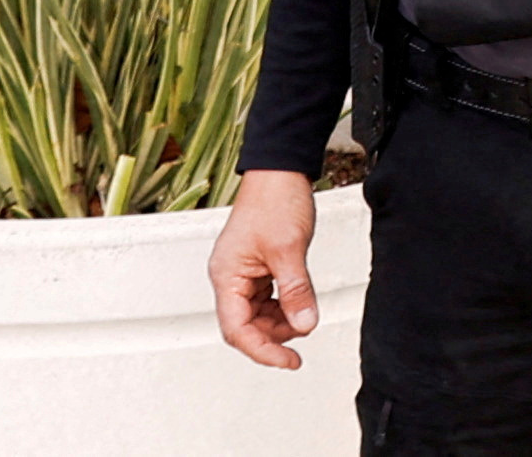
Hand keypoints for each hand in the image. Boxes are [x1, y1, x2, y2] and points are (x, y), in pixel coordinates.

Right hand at [206, 172, 317, 368]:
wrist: (280, 170)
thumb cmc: (275, 200)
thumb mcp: (290, 249)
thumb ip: (296, 290)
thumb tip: (305, 324)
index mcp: (227, 276)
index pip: (238, 329)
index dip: (263, 350)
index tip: (288, 361)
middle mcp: (230, 277)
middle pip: (245, 325)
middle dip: (274, 336)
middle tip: (302, 337)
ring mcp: (242, 272)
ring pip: (257, 314)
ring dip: (280, 322)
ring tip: (304, 318)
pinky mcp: (256, 266)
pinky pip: (265, 298)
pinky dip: (283, 306)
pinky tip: (299, 305)